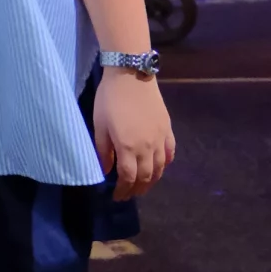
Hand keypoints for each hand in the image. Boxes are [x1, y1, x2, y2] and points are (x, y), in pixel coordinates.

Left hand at [93, 70, 174, 198]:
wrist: (131, 74)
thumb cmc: (110, 99)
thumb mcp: (100, 125)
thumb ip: (103, 150)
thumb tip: (106, 170)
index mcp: (128, 147)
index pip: (128, 178)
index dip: (123, 190)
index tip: (117, 196)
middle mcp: (147, 147)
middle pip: (145, 176)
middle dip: (137, 189)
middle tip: (129, 194)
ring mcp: (160, 138)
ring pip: (160, 168)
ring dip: (152, 181)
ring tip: (143, 186)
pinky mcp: (167, 129)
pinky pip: (170, 153)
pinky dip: (165, 164)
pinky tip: (160, 167)